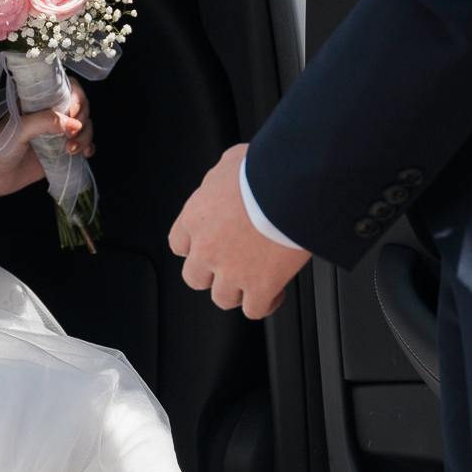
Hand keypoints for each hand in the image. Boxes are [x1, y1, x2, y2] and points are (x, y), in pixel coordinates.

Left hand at [0, 84, 93, 200]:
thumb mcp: (18, 128)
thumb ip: (44, 121)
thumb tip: (74, 124)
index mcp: (38, 100)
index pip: (67, 88)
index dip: (77, 97)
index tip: (73, 112)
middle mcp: (50, 114)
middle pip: (81, 107)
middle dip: (83, 119)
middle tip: (72, 135)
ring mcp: (56, 134)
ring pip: (84, 126)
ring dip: (86, 136)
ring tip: (72, 151)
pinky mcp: (60, 153)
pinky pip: (82, 145)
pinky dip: (88, 147)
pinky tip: (85, 154)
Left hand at [170, 144, 309, 318]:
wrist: (292, 186)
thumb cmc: (265, 169)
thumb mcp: (233, 161)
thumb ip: (222, 178)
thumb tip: (229, 177)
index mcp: (196, 217)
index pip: (179, 244)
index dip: (195, 247)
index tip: (209, 245)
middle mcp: (207, 248)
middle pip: (195, 278)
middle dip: (212, 274)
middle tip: (231, 265)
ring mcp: (231, 271)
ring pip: (222, 299)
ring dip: (237, 291)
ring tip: (253, 281)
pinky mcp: (259, 286)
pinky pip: (254, 310)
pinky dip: (264, 304)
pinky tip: (274, 293)